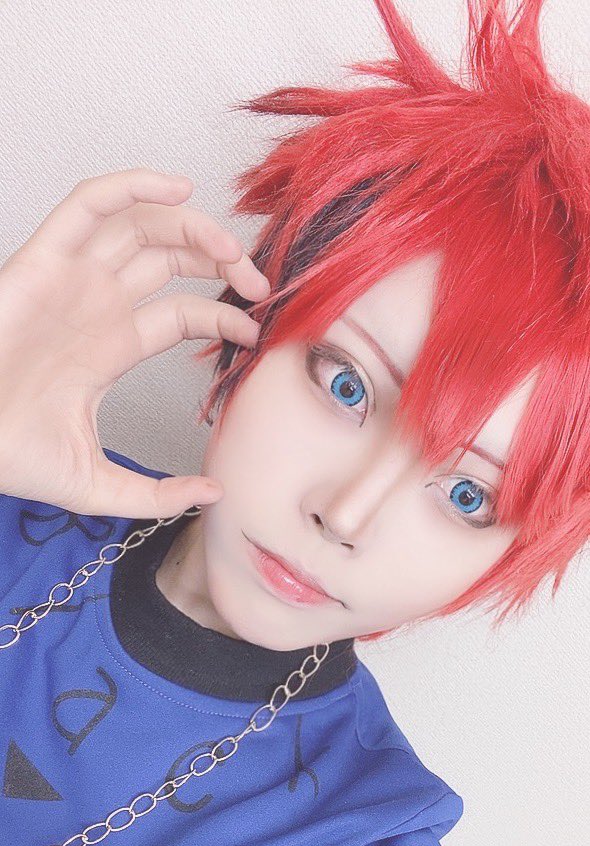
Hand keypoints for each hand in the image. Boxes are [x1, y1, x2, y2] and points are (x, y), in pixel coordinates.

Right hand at [0, 166, 269, 517]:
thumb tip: (214, 494)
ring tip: (231, 250)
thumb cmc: (13, 458)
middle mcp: (96, 305)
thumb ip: (158, 493)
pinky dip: (133, 185)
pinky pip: (90, 204)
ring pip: (142, 226)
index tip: (253, 331)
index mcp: (111, 346)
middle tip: (258, 283)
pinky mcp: (43, 260)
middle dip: (221, 263)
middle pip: (170, 259)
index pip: (182, 312)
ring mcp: (71, 280)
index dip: (222, 314)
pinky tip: (178, 188)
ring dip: (193, 226)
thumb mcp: (101, 486)